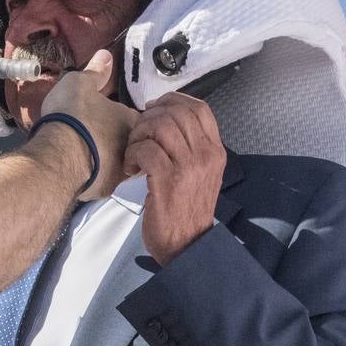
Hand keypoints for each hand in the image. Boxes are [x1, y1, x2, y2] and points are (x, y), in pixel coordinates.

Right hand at [40, 50, 137, 200]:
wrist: (60, 155)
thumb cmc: (74, 116)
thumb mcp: (79, 83)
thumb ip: (94, 72)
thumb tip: (106, 55)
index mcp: (132, 121)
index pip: (142, 119)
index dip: (128, 116)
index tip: (112, 115)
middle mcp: (133, 147)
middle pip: (135, 143)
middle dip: (122, 140)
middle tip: (100, 134)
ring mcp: (121, 170)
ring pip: (122, 163)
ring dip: (109, 158)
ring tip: (90, 151)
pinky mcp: (105, 189)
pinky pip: (104, 180)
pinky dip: (96, 175)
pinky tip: (83, 168)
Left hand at [125, 93, 226, 264]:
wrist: (188, 245)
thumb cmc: (188, 209)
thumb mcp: (201, 174)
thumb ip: (191, 147)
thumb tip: (164, 120)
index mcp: (215, 150)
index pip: (199, 108)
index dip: (172, 100)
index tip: (154, 109)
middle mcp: (206, 155)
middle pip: (176, 112)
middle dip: (149, 116)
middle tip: (138, 134)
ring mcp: (189, 167)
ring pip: (160, 126)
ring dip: (139, 134)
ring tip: (134, 152)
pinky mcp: (168, 181)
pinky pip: (146, 149)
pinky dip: (132, 154)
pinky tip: (131, 168)